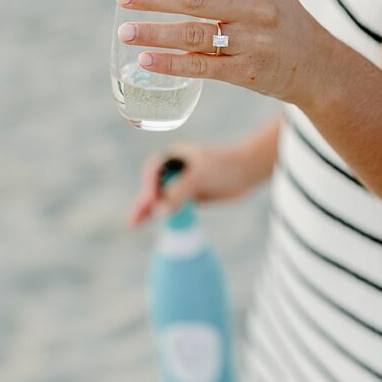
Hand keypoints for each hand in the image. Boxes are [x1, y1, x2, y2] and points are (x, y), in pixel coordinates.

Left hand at [115, 0, 339, 106]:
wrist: (321, 68)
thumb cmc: (283, 26)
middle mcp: (258, 9)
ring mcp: (254, 42)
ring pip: (194, 33)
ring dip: (154, 31)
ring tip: (126, 31)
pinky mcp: (249, 72)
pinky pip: (202, 66)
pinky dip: (171, 63)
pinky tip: (146, 60)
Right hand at [127, 140, 262, 227]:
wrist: (249, 169)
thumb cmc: (225, 164)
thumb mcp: (200, 176)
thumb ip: (179, 192)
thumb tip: (158, 211)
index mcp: (173, 155)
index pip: (153, 171)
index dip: (149, 186)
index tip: (151, 201)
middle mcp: (174, 168)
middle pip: (153, 187)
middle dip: (142, 204)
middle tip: (131, 222)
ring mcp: (182, 183)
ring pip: (161, 199)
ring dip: (148, 212)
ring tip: (133, 225)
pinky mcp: (191, 196)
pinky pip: (173, 207)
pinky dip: (164, 215)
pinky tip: (154, 224)